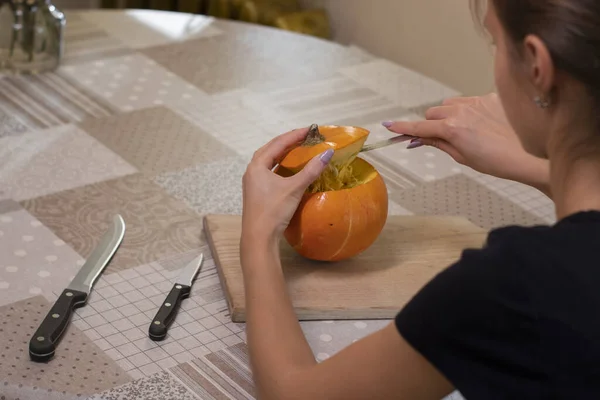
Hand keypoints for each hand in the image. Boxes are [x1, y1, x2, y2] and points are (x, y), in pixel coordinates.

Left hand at [242, 127, 333, 242]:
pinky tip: (291, 169)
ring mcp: (253, 183)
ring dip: (284, 154)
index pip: (278, 143)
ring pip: (269, 161)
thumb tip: (328, 153)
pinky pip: (270, 172)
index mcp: (257, 166)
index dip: (295, 135)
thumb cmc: (273, 211)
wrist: (259, 238)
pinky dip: (281, 166)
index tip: (311, 129)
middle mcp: (252, 171)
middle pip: (271, 149)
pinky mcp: (257, 193)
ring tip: (299, 148)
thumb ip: (311, 170)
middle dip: (289, 142)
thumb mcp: (294, 188)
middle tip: (306, 137)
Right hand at [383, 93, 549, 193]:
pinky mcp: (491, 97)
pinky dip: (468, 110)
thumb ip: (438, 143)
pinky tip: (481, 124)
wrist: (530, 156)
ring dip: (448, 114)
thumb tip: (418, 138)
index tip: (389, 125)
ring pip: (450, 104)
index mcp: (452, 128)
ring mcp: (477, 101)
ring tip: (462, 131)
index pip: (420, 126)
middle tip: (437, 138)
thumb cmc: (498, 162)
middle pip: (433, 112)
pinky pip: (470, 100)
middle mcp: (461, 111)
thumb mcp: (462, 157)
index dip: (403, 127)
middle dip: (430, 123)